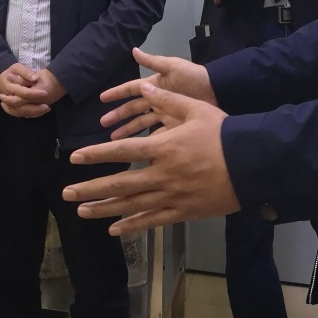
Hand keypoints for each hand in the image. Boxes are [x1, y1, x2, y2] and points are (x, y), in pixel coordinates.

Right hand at [0, 62, 51, 117]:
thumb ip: (26, 73)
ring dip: (35, 113)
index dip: (34, 94)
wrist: (1, 79)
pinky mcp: (14, 108)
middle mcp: (9, 98)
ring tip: (47, 108)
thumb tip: (35, 78)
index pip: (23, 93)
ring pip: (22, 113)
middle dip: (35, 108)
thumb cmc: (11, 72)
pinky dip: (31, 114)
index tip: (45, 93)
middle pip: (22, 107)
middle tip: (48, 106)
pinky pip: (22, 114)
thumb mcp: (17, 68)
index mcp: (10, 87)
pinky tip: (42, 111)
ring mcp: (10, 104)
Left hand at [63, 83, 238, 233]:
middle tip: (65, 194)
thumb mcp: (195, 109)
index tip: (74, 159)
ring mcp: (172, 196)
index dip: (96, 155)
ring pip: (131, 206)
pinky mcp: (183, 212)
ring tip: (81, 212)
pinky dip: (132, 225)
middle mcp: (162, 174)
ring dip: (104, 209)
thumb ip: (167, 100)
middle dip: (89, 189)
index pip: (121, 151)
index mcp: (163, 147)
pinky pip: (153, 220)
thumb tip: (144, 88)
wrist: (252, 163)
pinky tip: (113, 229)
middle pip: (119, 184)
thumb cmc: (222, 133)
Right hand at [98, 47, 215, 138]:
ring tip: (114, 138)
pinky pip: (157, 134)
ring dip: (128, 130)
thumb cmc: (195, 78)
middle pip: (134, 109)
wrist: (219, 92)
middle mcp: (158, 100)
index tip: (102, 98)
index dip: (117, 93)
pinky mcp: (175, 126)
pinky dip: (147, 140)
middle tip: (103, 124)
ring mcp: (166, 114)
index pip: (132, 89)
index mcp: (156, 85)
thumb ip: (153, 61)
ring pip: (142, 123)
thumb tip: (133, 50)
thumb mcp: (173, 66)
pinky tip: (137, 148)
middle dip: (118, 115)